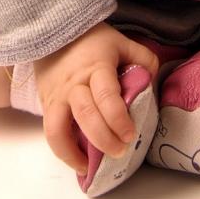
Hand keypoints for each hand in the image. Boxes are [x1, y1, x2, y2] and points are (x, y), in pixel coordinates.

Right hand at [32, 22, 159, 175]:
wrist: (52, 32)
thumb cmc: (92, 41)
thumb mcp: (121, 42)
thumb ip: (142, 59)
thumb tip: (152, 83)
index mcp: (96, 66)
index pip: (106, 95)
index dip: (118, 119)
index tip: (130, 134)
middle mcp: (74, 84)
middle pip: (85, 115)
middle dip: (104, 139)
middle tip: (120, 151)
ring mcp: (57, 96)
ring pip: (58, 129)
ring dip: (75, 153)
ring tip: (93, 166)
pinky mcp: (46, 105)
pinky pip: (50, 133)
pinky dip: (63, 152)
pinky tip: (79, 162)